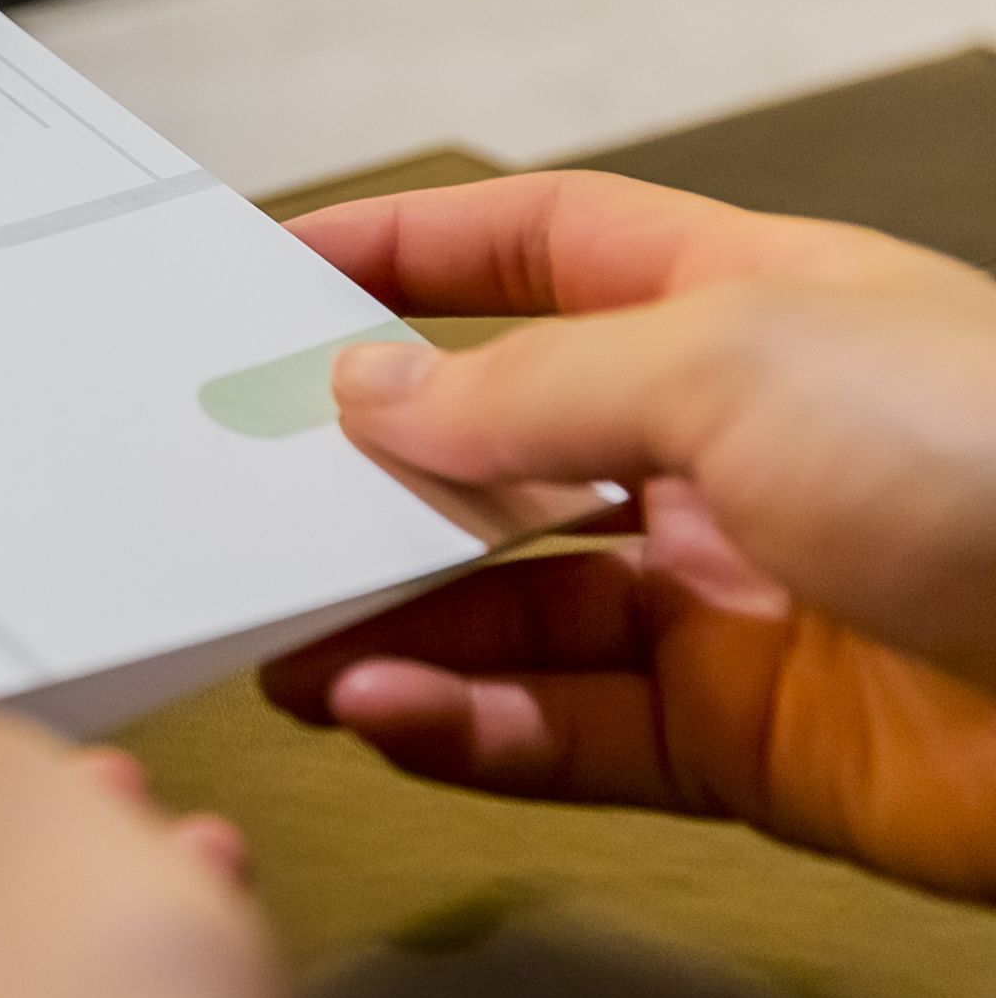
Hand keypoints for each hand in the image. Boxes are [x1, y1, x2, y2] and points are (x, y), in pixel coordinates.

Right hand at [267, 173, 995, 898]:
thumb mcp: (730, 362)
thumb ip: (525, 386)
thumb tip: (373, 394)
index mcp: (747, 307)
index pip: (544, 253)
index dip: (416, 253)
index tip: (284, 270)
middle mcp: (734, 449)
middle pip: (504, 451)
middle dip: (371, 478)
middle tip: (247, 500)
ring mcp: (740, 600)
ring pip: (514, 610)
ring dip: (393, 627)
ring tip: (290, 647)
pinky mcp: (751, 743)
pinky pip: (566, 730)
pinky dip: (464, 725)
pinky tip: (391, 711)